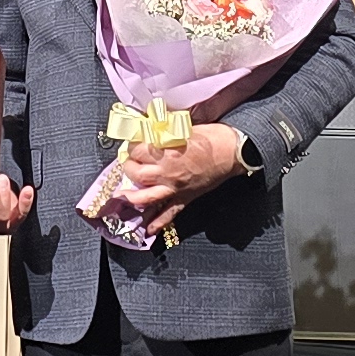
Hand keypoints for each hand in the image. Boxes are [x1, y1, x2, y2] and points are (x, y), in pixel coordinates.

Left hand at [109, 125, 251, 222]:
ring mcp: (175, 186)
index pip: (137, 149)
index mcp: (166, 150)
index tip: (131, 143)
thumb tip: (150, 128)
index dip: (131, 145)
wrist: (233, 152)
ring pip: (146, 197)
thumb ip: (164, 131)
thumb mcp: (184, 126)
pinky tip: (148, 229)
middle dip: (127, 168)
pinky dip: (158, 223)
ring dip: (131, 198)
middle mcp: (167, 171)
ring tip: (121, 197)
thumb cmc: (212, 137)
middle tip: (127, 163)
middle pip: (136, 173)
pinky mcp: (185, 197)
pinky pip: (169, 214)